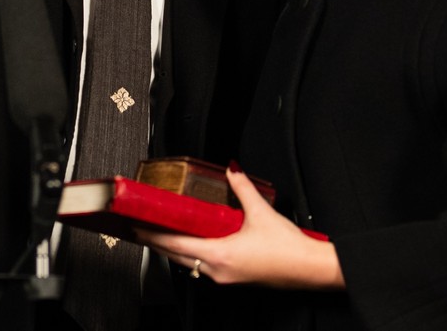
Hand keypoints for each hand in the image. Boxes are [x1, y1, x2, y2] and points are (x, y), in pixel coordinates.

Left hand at [134, 167, 344, 288]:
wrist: (311, 270)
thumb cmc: (289, 249)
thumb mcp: (262, 212)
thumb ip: (243, 187)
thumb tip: (232, 169)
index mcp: (220, 256)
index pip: (175, 245)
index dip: (152, 234)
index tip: (135, 225)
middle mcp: (218, 270)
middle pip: (176, 256)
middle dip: (156, 241)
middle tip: (139, 226)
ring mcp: (225, 277)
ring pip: (189, 262)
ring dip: (173, 247)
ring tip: (161, 231)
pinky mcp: (234, 277)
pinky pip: (203, 264)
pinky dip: (191, 251)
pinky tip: (192, 241)